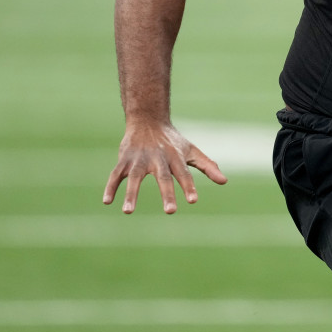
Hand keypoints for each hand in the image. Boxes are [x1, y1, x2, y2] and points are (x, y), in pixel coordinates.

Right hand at [102, 122, 227, 213]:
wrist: (148, 119)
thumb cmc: (173, 141)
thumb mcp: (191, 151)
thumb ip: (207, 166)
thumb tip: (224, 181)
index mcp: (175, 157)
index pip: (184, 174)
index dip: (189, 186)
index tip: (193, 200)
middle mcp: (157, 159)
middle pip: (163, 178)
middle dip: (167, 194)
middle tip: (171, 211)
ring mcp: (139, 160)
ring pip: (135, 178)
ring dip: (131, 194)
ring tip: (128, 212)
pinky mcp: (124, 161)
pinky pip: (115, 175)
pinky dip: (111, 187)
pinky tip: (107, 202)